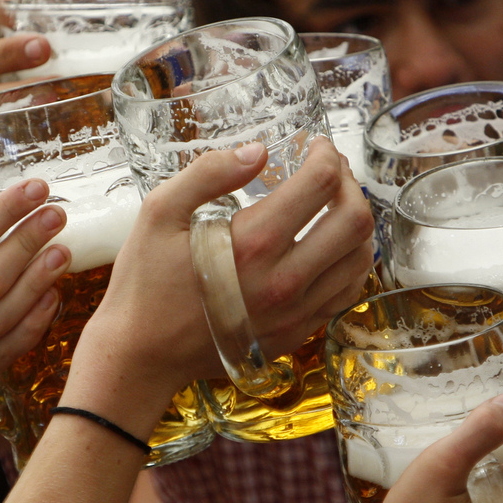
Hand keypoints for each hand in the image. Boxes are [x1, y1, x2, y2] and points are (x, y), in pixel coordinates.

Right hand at [71, 137, 374, 403]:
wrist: (141, 355)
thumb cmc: (146, 283)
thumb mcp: (159, 213)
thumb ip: (208, 173)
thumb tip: (257, 151)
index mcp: (252, 243)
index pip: (319, 184)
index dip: (326, 155)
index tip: (316, 146)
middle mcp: (284, 280)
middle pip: (355, 220)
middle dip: (350, 184)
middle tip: (331, 173)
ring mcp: (296, 312)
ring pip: (360, 258)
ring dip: (356, 222)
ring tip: (335, 206)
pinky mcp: (298, 332)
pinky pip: (347, 292)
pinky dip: (350, 262)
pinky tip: (331, 246)